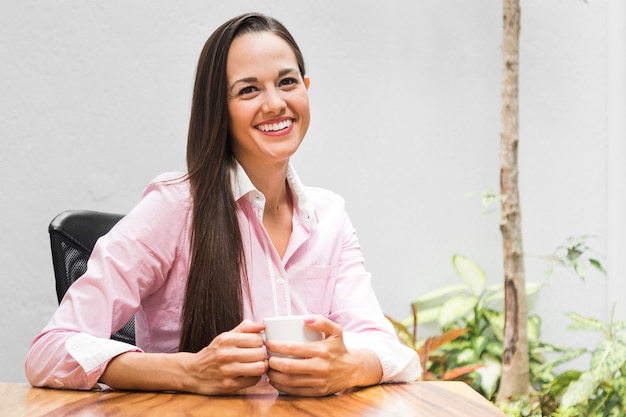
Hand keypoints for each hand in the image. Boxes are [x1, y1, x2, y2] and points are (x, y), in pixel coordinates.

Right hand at [179, 320, 267, 393]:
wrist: (192, 371)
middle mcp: (226, 355)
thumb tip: (262, 325)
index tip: (256, 346)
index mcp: (226, 340)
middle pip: (260, 354)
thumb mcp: (225, 336)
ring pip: (259, 368)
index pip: (257, 339)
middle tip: (257, 356)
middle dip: (262, 355)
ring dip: (261, 367)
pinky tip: (248, 374)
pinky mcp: (229, 386)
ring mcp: (227, 371)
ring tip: (256, 365)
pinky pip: (253, 381)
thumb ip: (244, 328)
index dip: (260, 343)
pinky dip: (254, 377)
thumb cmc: (213, 352)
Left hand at [265, 316, 381, 395]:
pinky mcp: (318, 392)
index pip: (294, 349)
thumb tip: (305, 319)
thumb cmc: (339, 348)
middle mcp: (320, 367)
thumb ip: (322, 321)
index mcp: (322, 350)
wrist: (353, 369)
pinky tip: (275, 381)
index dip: (277, 347)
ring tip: (267, 369)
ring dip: (274, 376)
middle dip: (272, 363)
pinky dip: (282, 387)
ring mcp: (319, 381)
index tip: (269, 344)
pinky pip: (295, 392)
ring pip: (290, 381)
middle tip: (265, 358)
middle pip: (289, 367)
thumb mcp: (336, 331)